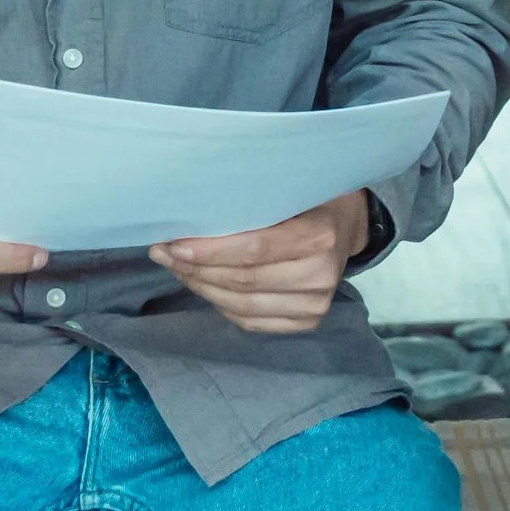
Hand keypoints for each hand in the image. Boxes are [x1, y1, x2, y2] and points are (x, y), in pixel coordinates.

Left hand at [149, 190, 369, 335]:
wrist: (345, 225)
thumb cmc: (309, 198)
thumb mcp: (288, 188)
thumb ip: (250, 202)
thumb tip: (188, 212)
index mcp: (319, 235)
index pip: (254, 249)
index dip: (210, 251)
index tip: (173, 244)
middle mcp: (320, 275)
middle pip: (243, 280)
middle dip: (196, 268)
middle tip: (163, 253)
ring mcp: (315, 304)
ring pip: (241, 306)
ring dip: (201, 287)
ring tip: (176, 268)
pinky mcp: (307, 322)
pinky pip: (250, 321)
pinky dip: (219, 304)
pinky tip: (202, 285)